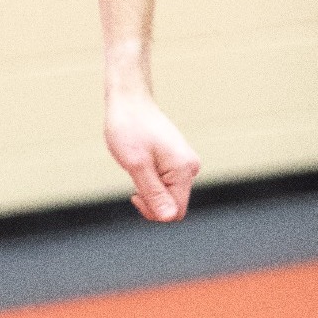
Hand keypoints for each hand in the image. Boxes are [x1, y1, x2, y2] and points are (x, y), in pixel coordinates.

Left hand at [105, 92, 200, 221]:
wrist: (128, 99)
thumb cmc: (128, 127)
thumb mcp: (135, 164)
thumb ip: (152, 192)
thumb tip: (168, 217)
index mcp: (184, 170)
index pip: (175, 211)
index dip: (153, 211)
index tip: (134, 195)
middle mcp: (189, 168)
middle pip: (172, 203)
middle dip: (151, 198)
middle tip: (133, 176)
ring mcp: (183, 163)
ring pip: (167, 193)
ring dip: (148, 186)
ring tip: (135, 163)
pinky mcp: (175, 159)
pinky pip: (164, 181)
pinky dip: (149, 178)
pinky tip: (139, 161)